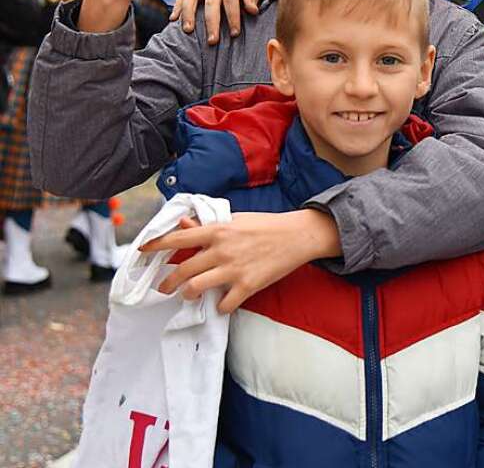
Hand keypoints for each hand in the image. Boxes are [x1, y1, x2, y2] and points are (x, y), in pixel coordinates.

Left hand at [139, 208, 341, 312]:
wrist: (298, 235)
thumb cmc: (267, 225)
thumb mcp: (236, 219)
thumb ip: (209, 224)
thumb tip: (184, 224)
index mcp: (218, 230)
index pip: (177, 238)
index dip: (155, 245)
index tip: (141, 251)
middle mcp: (222, 250)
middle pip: (182, 270)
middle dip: (168, 282)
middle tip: (164, 287)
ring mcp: (234, 269)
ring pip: (196, 288)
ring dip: (187, 295)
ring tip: (187, 296)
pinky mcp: (248, 285)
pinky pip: (225, 304)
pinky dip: (220, 307)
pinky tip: (221, 305)